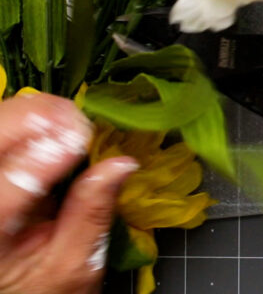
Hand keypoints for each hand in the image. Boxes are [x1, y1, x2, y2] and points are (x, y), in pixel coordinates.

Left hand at [0, 92, 137, 293]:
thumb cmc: (42, 291)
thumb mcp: (73, 266)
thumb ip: (92, 213)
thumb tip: (120, 164)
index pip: (10, 181)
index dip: (48, 149)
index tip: (84, 137)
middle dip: (40, 118)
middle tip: (79, 124)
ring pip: (0, 125)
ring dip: (35, 117)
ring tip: (71, 129)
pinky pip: (5, 132)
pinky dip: (30, 125)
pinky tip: (54, 136)